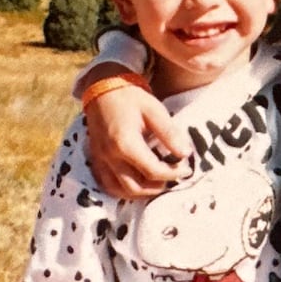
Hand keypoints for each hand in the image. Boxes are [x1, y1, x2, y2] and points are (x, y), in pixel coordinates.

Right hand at [84, 80, 189, 198]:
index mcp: (125, 143)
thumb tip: (186, 153)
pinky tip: (138, 184)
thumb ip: (169, 133)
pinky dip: (123, 191)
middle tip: (174, 177)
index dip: (173, 173)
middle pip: (137, 187)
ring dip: (142, 193)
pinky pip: (107, 185)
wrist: (103, 88)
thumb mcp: (154, 110)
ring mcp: (100, 160)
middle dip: (158, 186)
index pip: (153, 171)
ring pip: (121, 191)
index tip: (186, 168)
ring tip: (158, 183)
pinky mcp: (95, 160)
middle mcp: (110, 156)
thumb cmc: (131, 98)